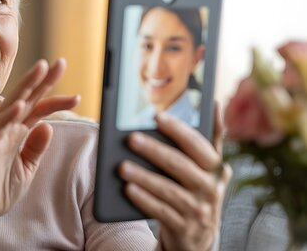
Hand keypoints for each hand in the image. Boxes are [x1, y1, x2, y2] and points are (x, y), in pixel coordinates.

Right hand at [0, 58, 79, 229]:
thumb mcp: (27, 166)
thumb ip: (36, 146)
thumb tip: (48, 126)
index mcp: (17, 132)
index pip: (38, 109)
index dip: (55, 100)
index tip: (77, 96)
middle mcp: (6, 129)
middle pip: (26, 98)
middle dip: (42, 80)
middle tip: (59, 63)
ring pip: (11, 106)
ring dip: (25, 87)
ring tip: (39, 70)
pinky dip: (8, 117)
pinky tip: (19, 105)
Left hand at [118, 105, 231, 250]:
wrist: (197, 236)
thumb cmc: (195, 190)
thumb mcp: (205, 167)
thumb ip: (207, 139)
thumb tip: (215, 101)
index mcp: (216, 167)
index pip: (198, 144)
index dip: (179, 129)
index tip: (158, 116)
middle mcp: (211, 188)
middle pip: (181, 165)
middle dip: (155, 150)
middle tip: (131, 138)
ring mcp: (199, 209)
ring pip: (168, 189)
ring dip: (144, 177)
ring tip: (122, 166)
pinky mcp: (185, 227)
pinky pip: (161, 211)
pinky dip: (144, 199)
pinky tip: (128, 189)